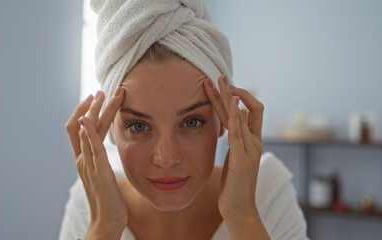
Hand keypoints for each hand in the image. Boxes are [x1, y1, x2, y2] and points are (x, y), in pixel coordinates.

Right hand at [65, 88, 126, 238]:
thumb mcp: (103, 175)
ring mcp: (88, 165)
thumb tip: (105, 151)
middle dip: (90, 106)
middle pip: (81, 126)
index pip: (78, 130)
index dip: (84, 113)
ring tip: (102, 94)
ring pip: (87, 132)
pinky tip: (87, 118)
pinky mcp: (98, 171)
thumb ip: (101, 161)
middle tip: (101, 90)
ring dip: (94, 111)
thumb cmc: (109, 199)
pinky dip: (88, 131)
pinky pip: (92, 148)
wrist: (107, 221)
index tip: (95, 99)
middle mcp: (82, 160)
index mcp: (84, 160)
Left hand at [203, 75, 263, 220]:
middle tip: (219, 75)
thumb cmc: (235, 184)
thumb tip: (238, 117)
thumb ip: (237, 138)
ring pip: (241, 117)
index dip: (238, 97)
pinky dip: (235, 115)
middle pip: (246, 108)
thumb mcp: (236, 157)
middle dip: (232, 90)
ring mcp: (250, 150)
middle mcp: (254, 142)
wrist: (239, 208)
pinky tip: (231, 102)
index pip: (250, 111)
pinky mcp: (243, 159)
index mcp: (252, 142)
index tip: (222, 87)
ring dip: (229, 97)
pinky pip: (239, 133)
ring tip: (219, 81)